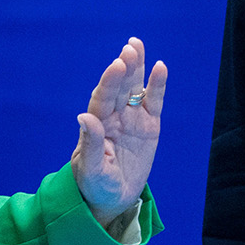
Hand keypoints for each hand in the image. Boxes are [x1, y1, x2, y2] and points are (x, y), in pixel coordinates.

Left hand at [69, 38, 167, 228]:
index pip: (103, 98)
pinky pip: (153, 102)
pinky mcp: (149, 125)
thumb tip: (84, 116)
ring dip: (136, 68)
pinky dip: (157, 86)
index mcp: (97, 124)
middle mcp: (113, 116)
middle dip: (124, 68)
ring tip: (136, 45)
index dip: (110, 82)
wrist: (112, 199)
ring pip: (134, 88)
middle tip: (129, 49)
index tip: (116, 65)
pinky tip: (160, 67)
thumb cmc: (95, 185)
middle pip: (119, 87)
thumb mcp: (91, 169)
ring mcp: (132, 119)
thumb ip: (90, 143)